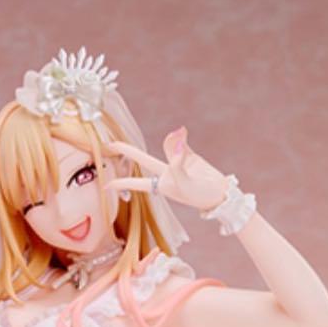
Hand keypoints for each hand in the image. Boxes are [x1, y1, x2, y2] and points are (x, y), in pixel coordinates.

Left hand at [104, 126, 230, 211]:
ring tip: (181, 135)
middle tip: (109, 145)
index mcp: (161, 184)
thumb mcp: (185, 181)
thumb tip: (174, 137)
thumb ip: (177, 160)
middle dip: (127, 153)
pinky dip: (180, 136)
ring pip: (167, 147)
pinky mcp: (189, 156)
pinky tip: (182, 132)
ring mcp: (177, 164)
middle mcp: (166, 173)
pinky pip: (180, 143)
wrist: (222, 193)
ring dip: (171, 140)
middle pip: (142, 160)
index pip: (135, 182)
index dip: (120, 183)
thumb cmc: (201, 194)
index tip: (105, 185)